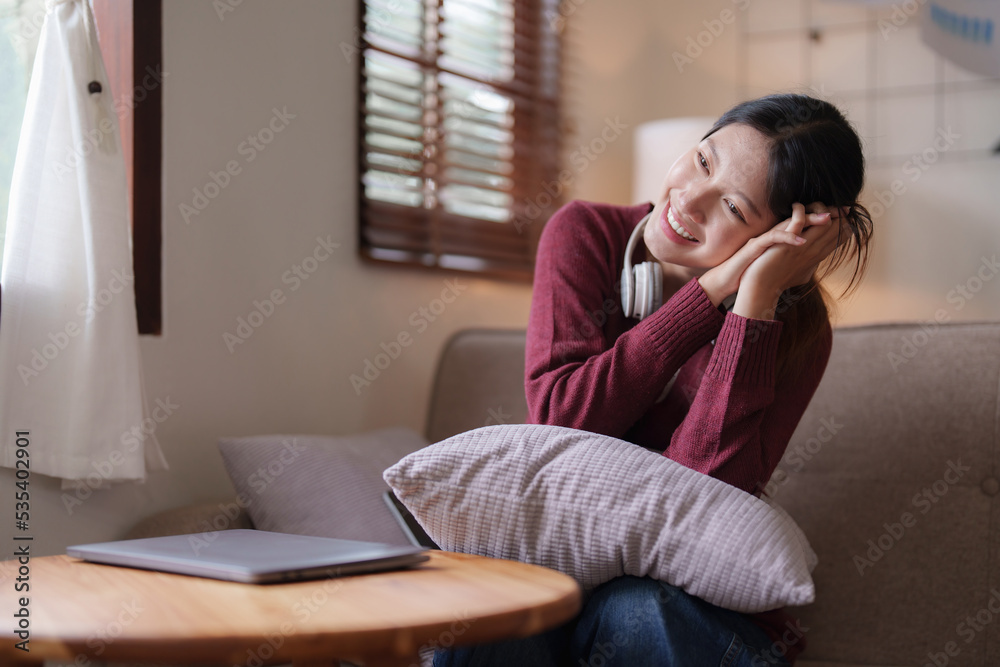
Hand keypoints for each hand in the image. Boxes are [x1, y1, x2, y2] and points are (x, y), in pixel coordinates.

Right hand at [698, 203, 839, 307]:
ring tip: (828, 219)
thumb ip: (790, 258)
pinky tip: (802, 241)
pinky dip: (788, 238)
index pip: (806, 224)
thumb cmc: (748, 273)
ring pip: (789, 223)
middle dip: (824, 213)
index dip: (825, 219)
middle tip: (845, 209)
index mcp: (780, 238)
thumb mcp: (774, 263)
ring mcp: (764, 238)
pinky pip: (774, 238)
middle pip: (802, 218)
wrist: (726, 280)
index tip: (846, 218)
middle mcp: (773, 234)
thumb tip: (809, 259)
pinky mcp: (755, 246)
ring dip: (810, 220)